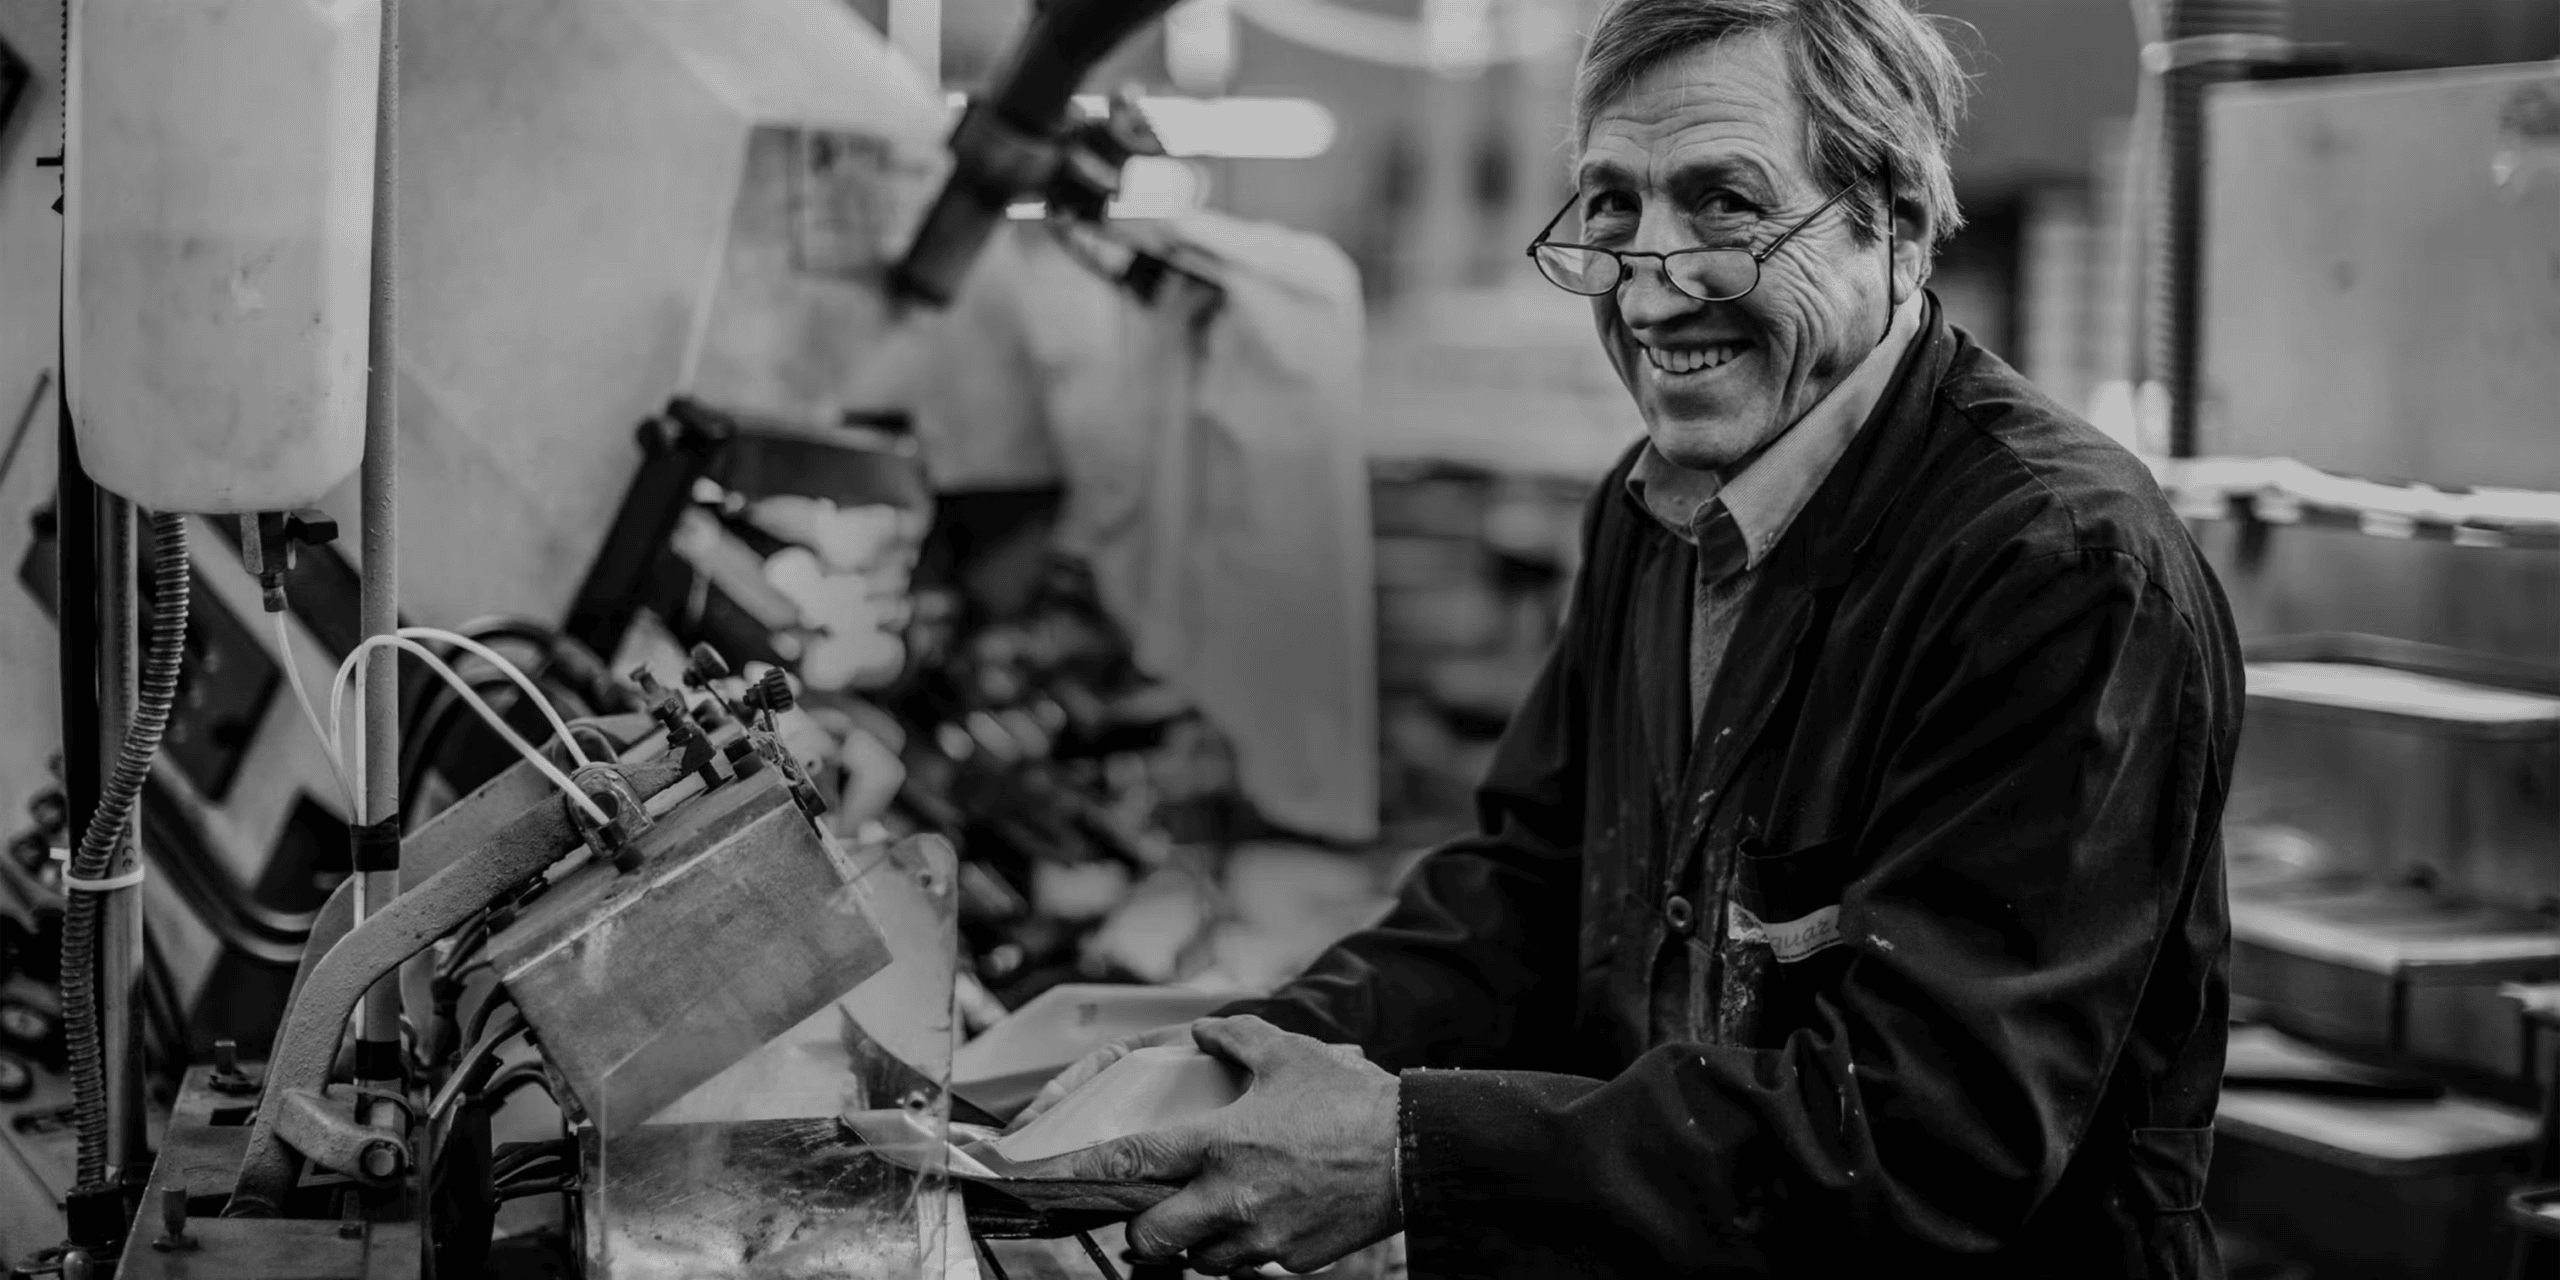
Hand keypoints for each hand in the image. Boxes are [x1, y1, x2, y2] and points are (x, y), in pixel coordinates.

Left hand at [1017, 1016, 1402, 1275]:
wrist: (1414, 1151)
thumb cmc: (1350, 1100)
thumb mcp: (1288, 1054)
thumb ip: (1236, 1038)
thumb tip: (1203, 1029)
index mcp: (1219, 1144)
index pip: (1133, 1162)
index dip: (1087, 1171)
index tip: (1059, 1176)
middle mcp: (1230, 1198)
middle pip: (1151, 1240)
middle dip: (1142, 1232)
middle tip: (1153, 1215)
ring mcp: (1262, 1238)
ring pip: (1199, 1262)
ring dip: (1196, 1243)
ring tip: (1215, 1215)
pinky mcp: (1293, 1261)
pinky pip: (1252, 1266)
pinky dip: (1249, 1249)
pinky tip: (1268, 1219)